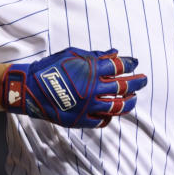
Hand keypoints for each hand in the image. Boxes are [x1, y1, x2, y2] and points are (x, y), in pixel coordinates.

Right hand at [1, 47, 146, 127]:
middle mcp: (93, 89)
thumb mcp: (72, 54)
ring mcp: (89, 106)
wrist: (29, 89)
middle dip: (137, 82)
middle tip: (144, 80)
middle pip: (124, 86)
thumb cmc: (50, 68)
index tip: (135, 63)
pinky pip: (102, 121)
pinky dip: (109, 117)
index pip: (119, 66)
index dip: (130, 63)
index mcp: (92, 70)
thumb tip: (115, 53)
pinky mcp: (81, 120)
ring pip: (118, 106)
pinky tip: (113, 112)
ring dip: (130, 102)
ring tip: (135, 98)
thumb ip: (95, 55)